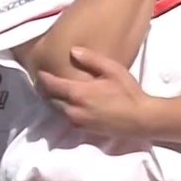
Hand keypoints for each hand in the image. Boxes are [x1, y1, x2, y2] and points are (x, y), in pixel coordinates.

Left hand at [36, 47, 154, 137]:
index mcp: (79, 93)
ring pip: (58, 110)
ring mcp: (77, 121)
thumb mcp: (114, 70)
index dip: (43, 77)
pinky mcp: (83, 130)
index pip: (52, 85)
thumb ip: (92, 59)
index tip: (40, 71)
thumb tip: (73, 51)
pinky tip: (71, 104)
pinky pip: (67, 118)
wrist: (140, 119)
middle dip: (46, 90)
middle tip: (44, 81)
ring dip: (55, 100)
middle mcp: (73, 109)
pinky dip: (65, 109)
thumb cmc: (128, 92)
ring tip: (56, 91)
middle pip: (51, 99)